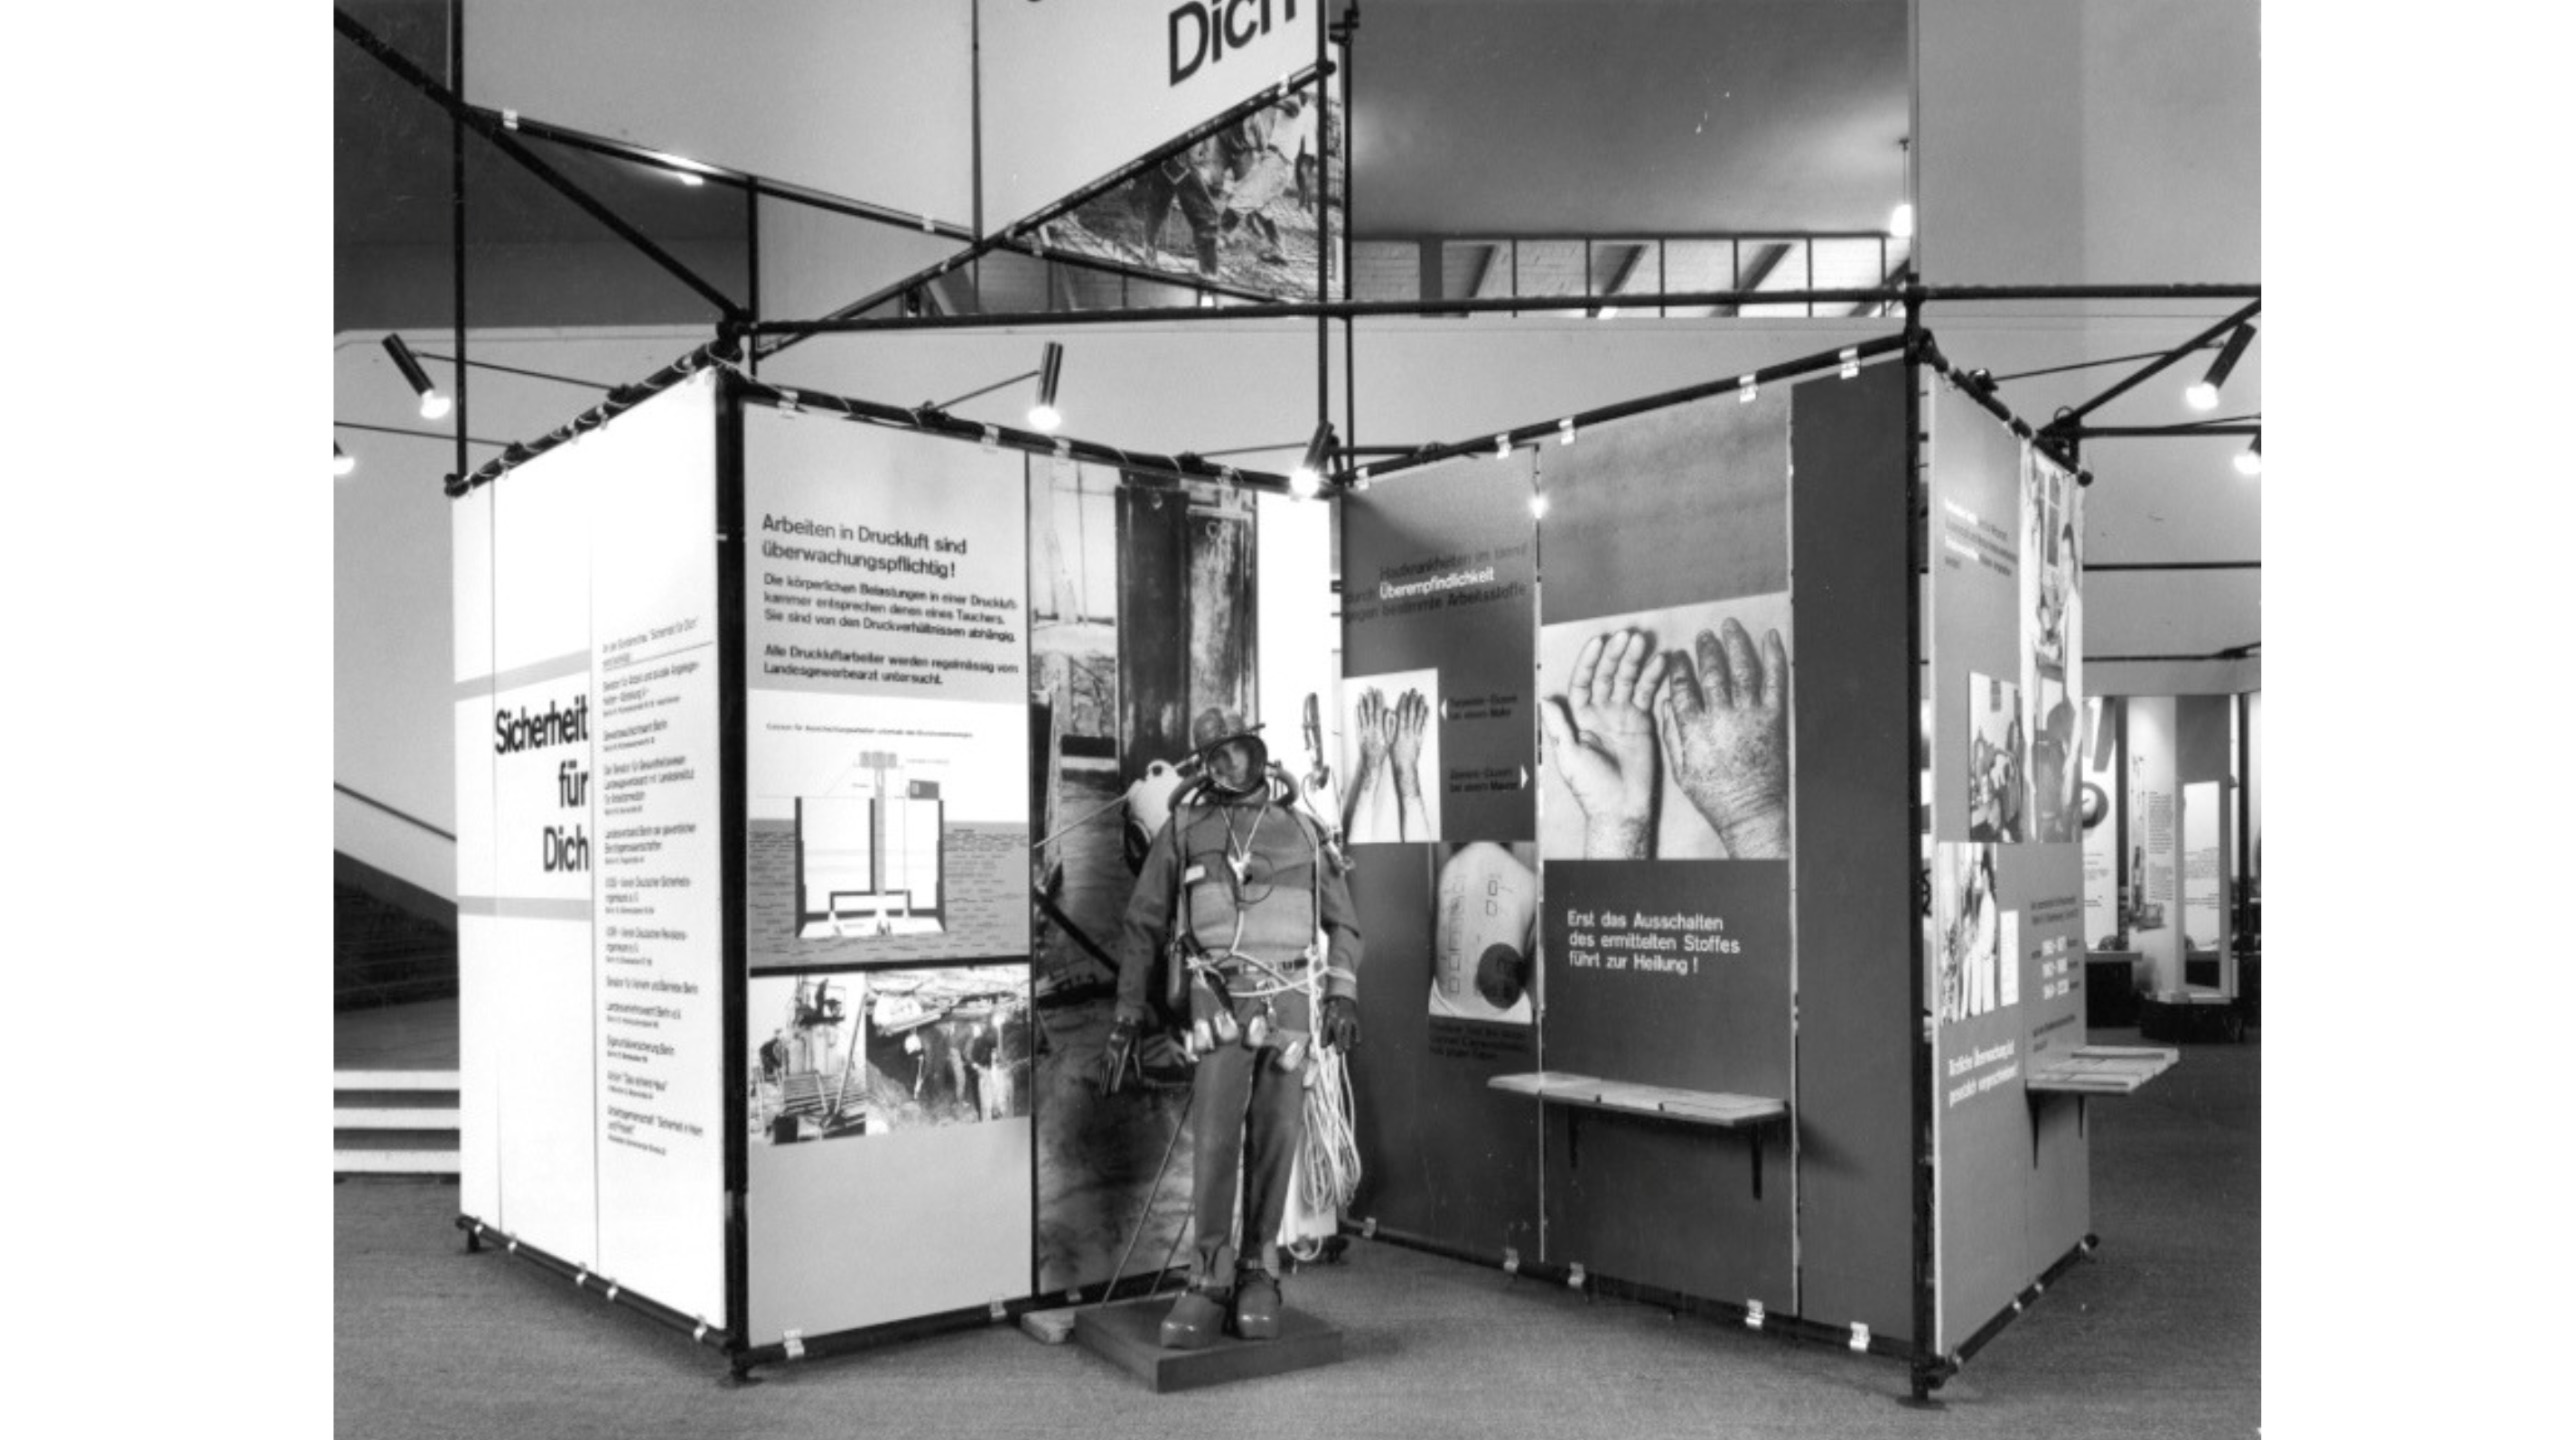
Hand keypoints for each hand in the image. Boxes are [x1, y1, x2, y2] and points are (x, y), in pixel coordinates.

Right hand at [1102, 1016, 1141, 1093]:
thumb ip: (1138, 1067)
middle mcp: (1113, 1054)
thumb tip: (1140, 1080)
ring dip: (1103, 1081)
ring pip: (1103, 1069)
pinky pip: (1101, 1064)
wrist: (1125, 1024)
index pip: (1119, 1071)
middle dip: (1107, 1085)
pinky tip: (1101, 1080)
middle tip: (1106, 1097)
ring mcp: (1107, 1052)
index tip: (1115, 1091)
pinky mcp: (1104, 1051)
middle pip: (1109, 1072)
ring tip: (1103, 1092)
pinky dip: (1101, 1073)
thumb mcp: (1138, 1052)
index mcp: (1122, 1054)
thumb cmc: (1134, 1039)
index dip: (1117, 1082)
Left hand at [1320, 996, 1359, 1052]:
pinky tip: (1357, 1043)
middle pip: (1338, 1033)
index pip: (1327, 1032)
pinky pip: (1357, 1029)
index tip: (1327, 1048)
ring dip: (1347, 1040)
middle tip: (1339, 1052)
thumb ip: (1325, 1034)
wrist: (1342, 1000)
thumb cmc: (1333, 1015)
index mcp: (1330, 1021)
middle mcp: (1338, 1020)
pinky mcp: (1355, 1020)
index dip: (1327, 1040)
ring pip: (1347, 1031)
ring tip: (1348, 1049)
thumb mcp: (1326, 1022)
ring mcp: (1347, 1020)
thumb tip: (1323, 1046)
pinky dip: (1357, 1036)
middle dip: (1339, 1043)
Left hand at [1356, 687, 1390, 767]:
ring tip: (1362, 695)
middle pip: (1369, 710)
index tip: (1378, 692)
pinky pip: (1357, 721)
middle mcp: (1370, 727)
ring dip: (1362, 703)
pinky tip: (1357, 706)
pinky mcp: (1359, 733)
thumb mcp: (1390, 738)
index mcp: (1379, 728)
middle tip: (1369, 689)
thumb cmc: (1382, 750)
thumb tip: (1390, 713)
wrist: (1371, 760)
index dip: (1378, 700)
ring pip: (1362, 714)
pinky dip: (1357, 713)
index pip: (1378, 711)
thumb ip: (1390, 725)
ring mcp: (1364, 730)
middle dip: (1369, 698)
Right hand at [1388, 690, 1427, 779]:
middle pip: (1412, 713)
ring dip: (1421, 706)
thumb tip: (1391, 715)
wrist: (1405, 766)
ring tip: (1422, 696)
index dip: (1404, 703)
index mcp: (1400, 731)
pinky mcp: (1421, 737)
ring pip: (1419, 717)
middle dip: (1413, 701)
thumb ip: (1390, 727)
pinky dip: (1426, 716)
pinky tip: (1427, 709)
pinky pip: (1424, 725)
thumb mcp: (1389, 740)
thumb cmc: (1395, 755)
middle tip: (1414, 691)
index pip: (1403, 713)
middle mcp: (1410, 731)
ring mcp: (1416, 734)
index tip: (1405, 694)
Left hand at [1538, 630, 1665, 858]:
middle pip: (1606, 676)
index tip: (1599, 642)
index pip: (1582, 681)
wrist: (1620, 808)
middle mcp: (1599, 712)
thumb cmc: (1591, 787)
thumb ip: (1560, 727)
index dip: (1589, 662)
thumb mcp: (1570, 757)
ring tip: (1642, 642)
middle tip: (1627, 636)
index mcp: (1579, 718)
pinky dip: (1652, 678)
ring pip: (1627, 680)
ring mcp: (1621, 714)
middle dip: (1615, 655)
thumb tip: (1545, 699)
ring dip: (1634, 660)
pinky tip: (1660, 661)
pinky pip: (1646, 694)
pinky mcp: (1641, 721)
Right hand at [1653, 620, 1790, 858]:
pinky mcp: (1773, 718)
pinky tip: (1770, 637)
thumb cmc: (1714, 796)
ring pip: (1741, 668)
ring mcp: (1749, 714)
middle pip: (1711, 672)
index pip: (1682, 687)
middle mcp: (1720, 716)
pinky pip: (1775, 680)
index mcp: (1694, 728)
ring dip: (1735, 643)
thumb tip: (1665, 704)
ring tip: (1729, 626)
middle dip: (1706, 649)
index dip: (1678, 668)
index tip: (1676, 656)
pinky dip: (1773, 656)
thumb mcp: (1681, 771)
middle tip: (1704, 635)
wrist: (1751, 811)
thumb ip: (1671, 735)